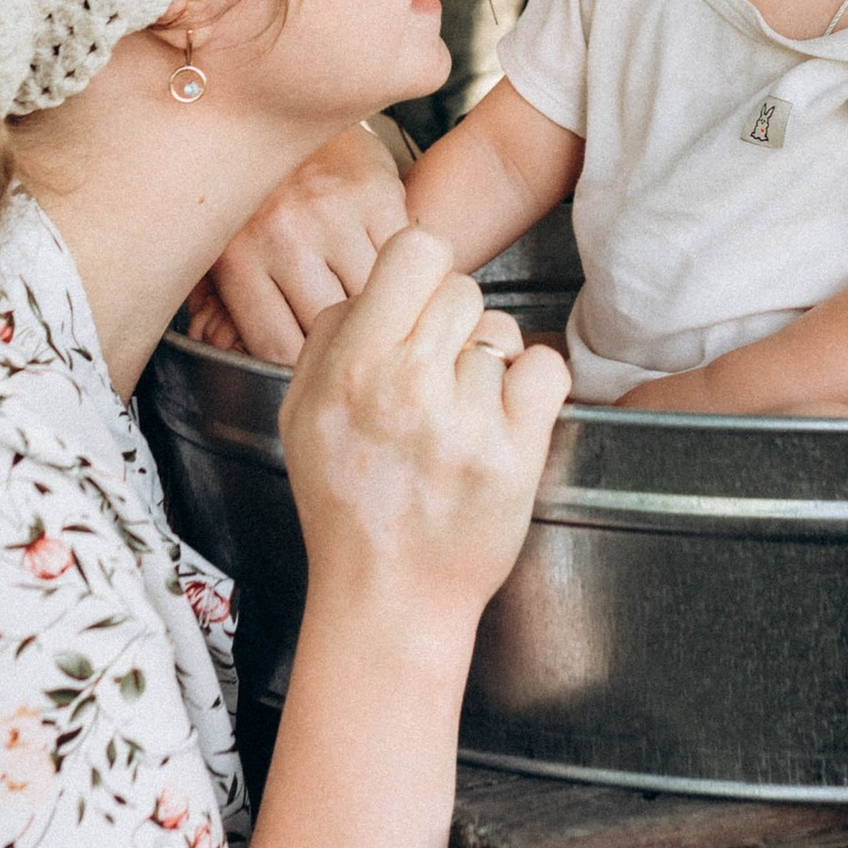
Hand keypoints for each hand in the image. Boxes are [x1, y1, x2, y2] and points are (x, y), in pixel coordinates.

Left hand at [194, 125, 413, 360]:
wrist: (275, 95)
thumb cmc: (248, 187)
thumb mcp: (216, 244)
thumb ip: (218, 306)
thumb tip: (222, 352)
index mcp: (238, 258)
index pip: (278, 349)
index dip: (303, 368)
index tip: (314, 364)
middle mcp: (286, 235)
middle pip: (333, 328)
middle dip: (348, 342)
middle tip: (354, 341)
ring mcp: (336, 212)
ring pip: (378, 295)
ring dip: (384, 307)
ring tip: (380, 308)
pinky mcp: (379, 191)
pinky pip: (406, 256)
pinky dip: (407, 270)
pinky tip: (395, 268)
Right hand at [281, 224, 566, 646]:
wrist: (388, 597)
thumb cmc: (346, 507)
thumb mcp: (301, 413)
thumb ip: (329, 337)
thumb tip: (375, 286)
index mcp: (353, 366)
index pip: (417, 250)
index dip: (423, 270)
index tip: (419, 302)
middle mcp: (409, 385)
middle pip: (464, 288)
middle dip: (454, 324)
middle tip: (437, 373)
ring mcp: (467, 420)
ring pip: (503, 333)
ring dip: (488, 364)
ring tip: (461, 412)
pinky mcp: (517, 452)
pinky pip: (547, 368)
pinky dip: (533, 388)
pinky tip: (504, 418)